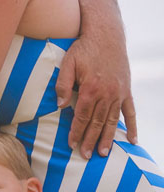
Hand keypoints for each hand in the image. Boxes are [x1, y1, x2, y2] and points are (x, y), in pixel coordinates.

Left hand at [56, 33, 137, 158]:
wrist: (106, 35)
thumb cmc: (83, 48)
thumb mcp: (68, 63)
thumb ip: (62, 85)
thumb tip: (60, 106)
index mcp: (90, 89)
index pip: (81, 117)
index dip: (76, 132)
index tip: (72, 144)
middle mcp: (106, 94)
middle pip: (96, 122)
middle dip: (90, 140)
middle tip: (85, 156)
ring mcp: (118, 93)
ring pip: (112, 121)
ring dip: (107, 138)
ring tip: (103, 152)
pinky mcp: (126, 90)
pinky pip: (130, 112)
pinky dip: (132, 126)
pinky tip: (132, 140)